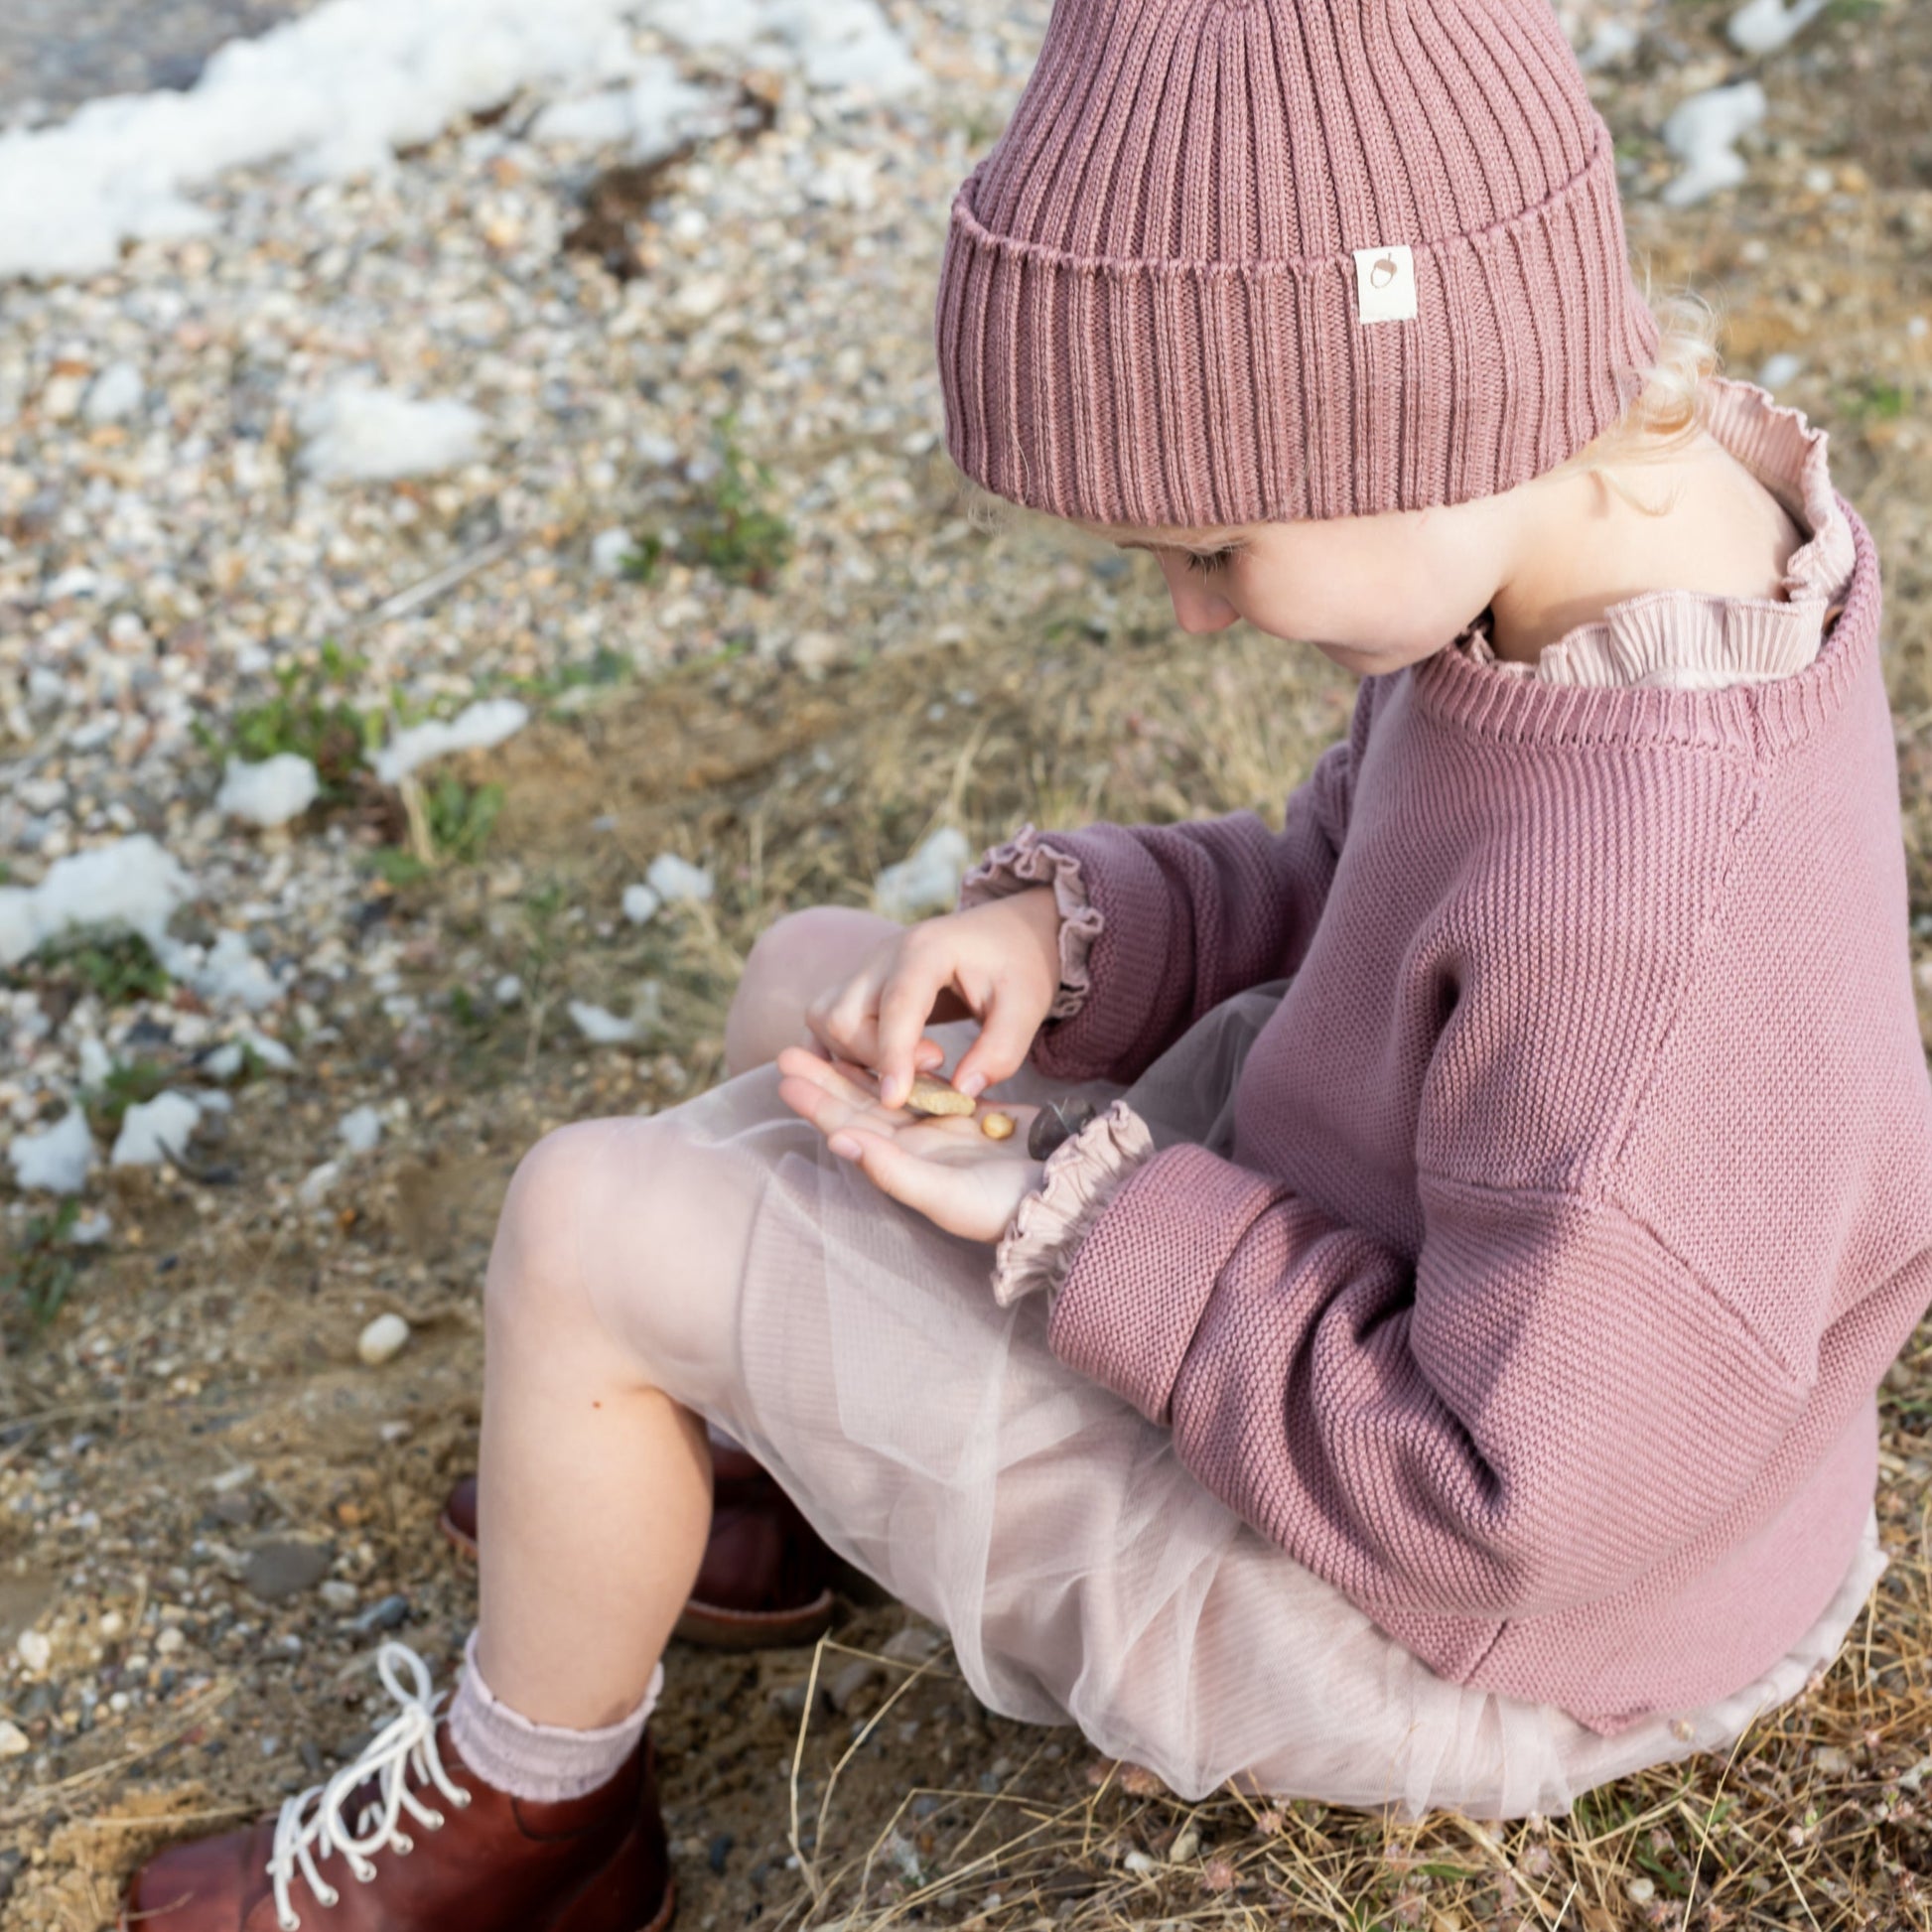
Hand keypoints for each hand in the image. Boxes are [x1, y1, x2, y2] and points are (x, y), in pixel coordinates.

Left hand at [776, 1047, 1044, 1242]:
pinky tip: (889, 1049)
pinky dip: (909, 1067)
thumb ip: (894, 1171)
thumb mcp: (946, 1197)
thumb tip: (840, 1143)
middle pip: (862, 1108)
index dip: (817, 1103)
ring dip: (860, 1070)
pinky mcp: (972, 1115)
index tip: (784, 1075)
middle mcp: (918, 1150)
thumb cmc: (1007, 1207)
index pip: (851, 1129)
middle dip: (827, 1080)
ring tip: (828, 1043)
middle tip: (789, 1050)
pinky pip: (931, 1086)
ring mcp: (944, 1132)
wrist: (1070, 1196)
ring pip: (892, 1092)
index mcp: (906, 1167)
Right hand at [803, 889, 1061, 1109]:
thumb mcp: (1027, 1005)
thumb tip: (961, 1092)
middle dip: (874, 1058)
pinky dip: (838, 1051)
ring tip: (910, 1066)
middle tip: (934, 1066)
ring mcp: (865, 968)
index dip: (893, 1056)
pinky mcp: (858, 985)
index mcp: (927, 950)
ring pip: (824, 1020)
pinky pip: (823, 1022)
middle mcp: (883, 955)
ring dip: (854, 1057)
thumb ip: (1001, 1050)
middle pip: (843, 1015)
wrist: (1006, 933)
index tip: (896, 1100)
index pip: (896, 1004)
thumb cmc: (1018, 965)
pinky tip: (875, 1070)